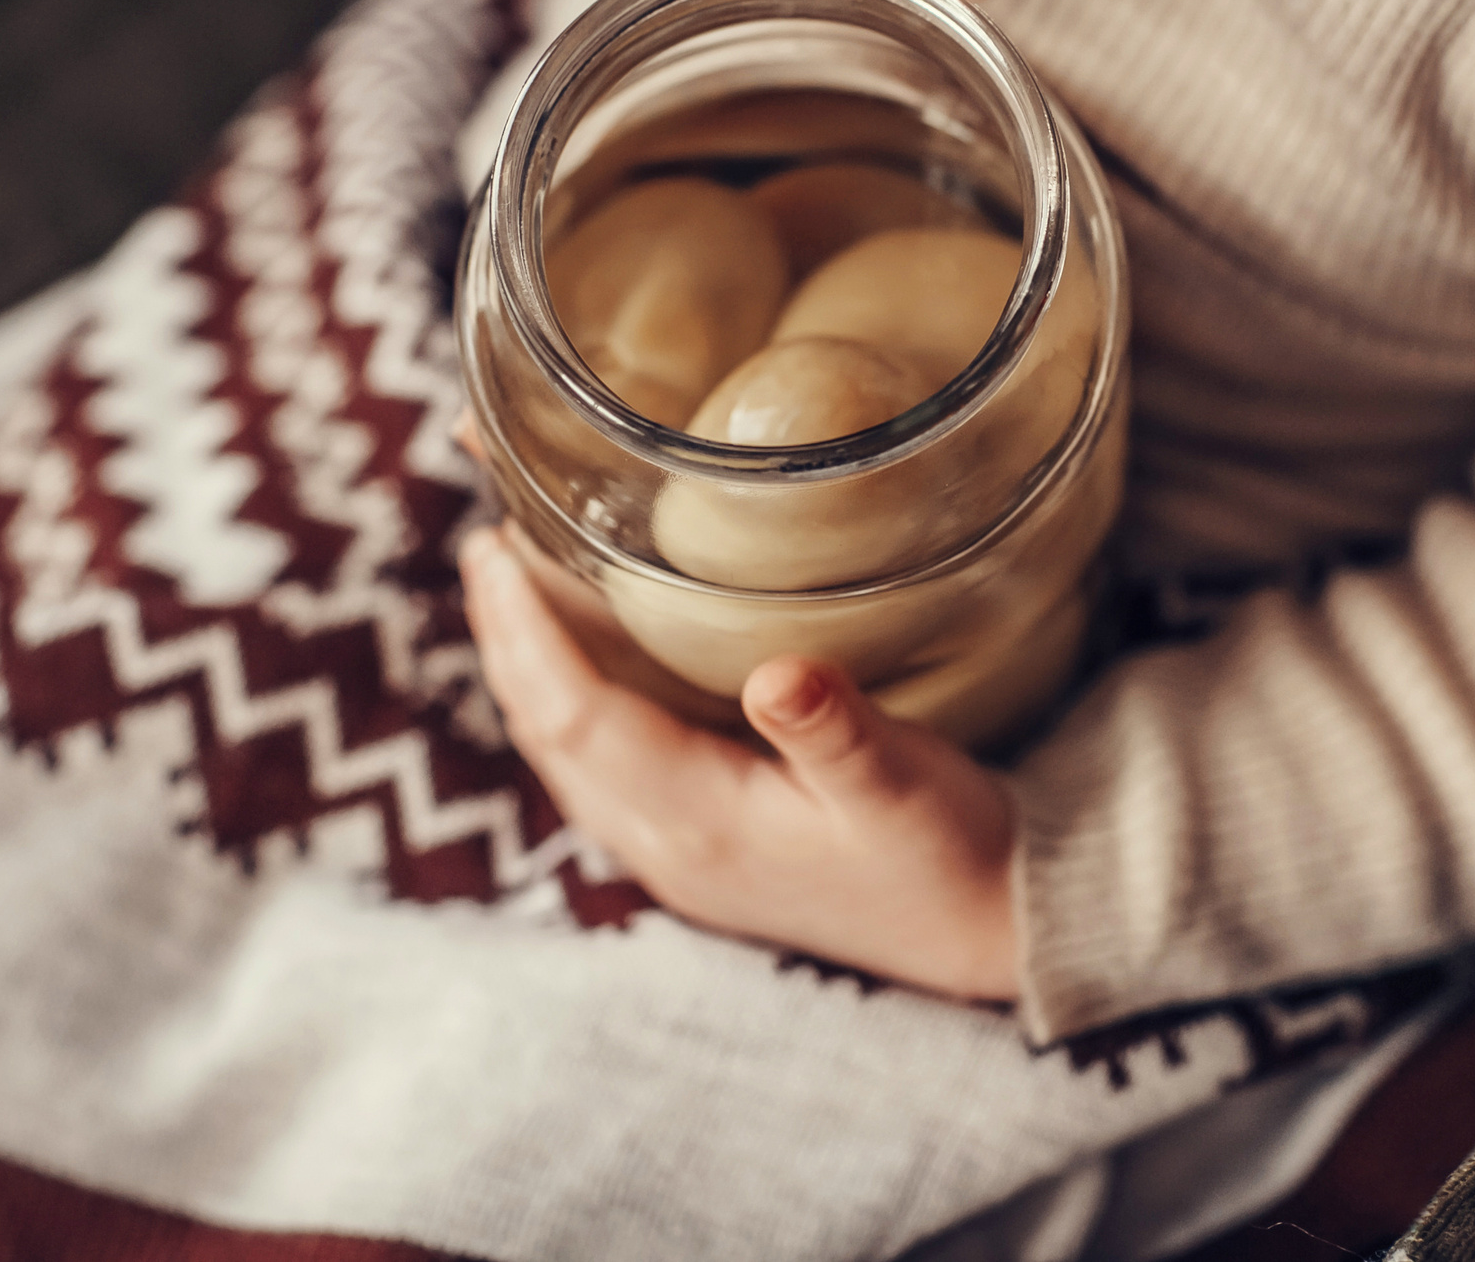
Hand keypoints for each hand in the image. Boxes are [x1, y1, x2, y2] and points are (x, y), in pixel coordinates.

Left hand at [459, 524, 1020, 1001]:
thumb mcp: (903, 780)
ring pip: (563, 755)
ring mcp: (673, 858)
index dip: (526, 631)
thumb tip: (776, 674)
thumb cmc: (950, 851)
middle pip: (547, 733)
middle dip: (507, 636)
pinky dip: (571, 703)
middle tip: (487, 542)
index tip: (494, 549)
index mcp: (700, 822)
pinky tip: (585, 662)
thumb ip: (833, 728)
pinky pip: (597, 770)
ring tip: (513, 587)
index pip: (576, 716)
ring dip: (530, 670)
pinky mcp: (696, 853)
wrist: (987, 932)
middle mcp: (666, 846)